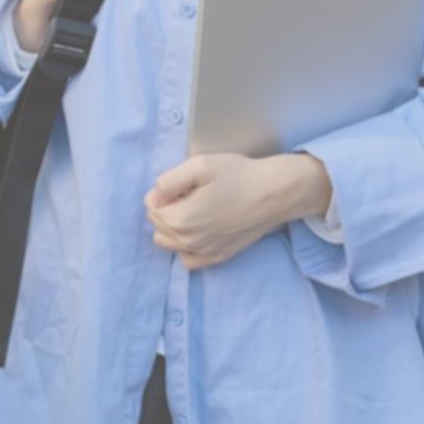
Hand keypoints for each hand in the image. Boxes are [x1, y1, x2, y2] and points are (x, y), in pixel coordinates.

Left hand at [144, 152, 330, 270]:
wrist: (272, 193)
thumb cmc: (238, 176)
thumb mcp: (199, 165)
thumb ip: (168, 181)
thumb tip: (155, 196)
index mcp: (180, 220)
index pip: (151, 207)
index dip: (163, 191)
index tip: (184, 184)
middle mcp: (189, 242)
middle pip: (158, 225)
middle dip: (167, 208)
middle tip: (191, 193)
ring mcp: (204, 253)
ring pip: (169, 243)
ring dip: (174, 226)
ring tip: (195, 208)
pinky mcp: (218, 257)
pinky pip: (188, 259)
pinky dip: (186, 246)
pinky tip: (199, 229)